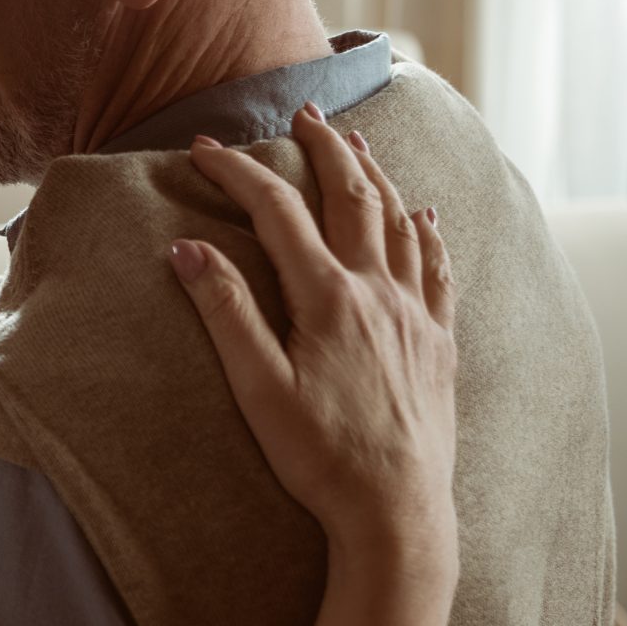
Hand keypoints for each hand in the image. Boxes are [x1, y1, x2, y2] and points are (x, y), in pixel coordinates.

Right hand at [170, 104, 458, 580]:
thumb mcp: (258, 388)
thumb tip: (187, 249)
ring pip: (400, 223)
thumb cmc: (320, 457)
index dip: (240, 173)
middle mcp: (379, 293)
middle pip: (352, 199)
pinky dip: (428, 234)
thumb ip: (226, 312)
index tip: (206, 147)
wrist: (397, 512)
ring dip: (375, 176)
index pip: (278, 214)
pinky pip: (439, 270)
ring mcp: (416, 316)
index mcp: (328, 299)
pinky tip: (424, 218)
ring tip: (356, 144)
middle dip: (324, 149)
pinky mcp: (439, 344)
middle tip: (304, 113)